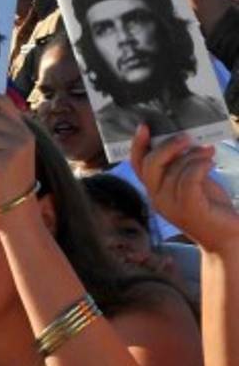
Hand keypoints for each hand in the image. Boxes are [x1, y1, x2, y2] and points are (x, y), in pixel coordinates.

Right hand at [131, 125, 238, 253]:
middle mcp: (158, 198)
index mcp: (155, 191)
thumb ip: (182, 166)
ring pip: (175, 168)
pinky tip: (211, 164)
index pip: (138, 166)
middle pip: (151, 164)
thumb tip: (182, 140)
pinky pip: (189, 178)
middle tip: (188, 138)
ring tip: (208, 154)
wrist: (228, 238)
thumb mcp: (192, 182)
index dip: (137, 146)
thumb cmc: (211, 207)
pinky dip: (201, 165)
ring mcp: (172, 205)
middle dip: (169, 146)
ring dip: (194, 155)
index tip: (144, 127)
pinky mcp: (189, 208)